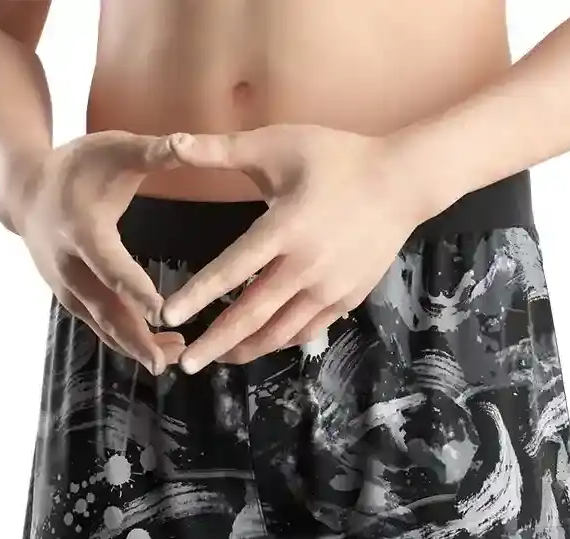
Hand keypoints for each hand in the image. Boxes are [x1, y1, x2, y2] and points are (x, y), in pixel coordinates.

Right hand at [12, 132, 186, 373]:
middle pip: (105, 310)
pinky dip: (126, 341)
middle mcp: (70, 267)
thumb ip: (154, 151)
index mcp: (83, 230)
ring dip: (135, 346)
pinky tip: (156, 352)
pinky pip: (100, 326)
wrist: (26, 193)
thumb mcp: (114, 149)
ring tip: (171, 360)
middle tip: (167, 363)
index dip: (134, 291)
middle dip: (136, 339)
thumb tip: (190, 142)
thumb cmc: (78, 167)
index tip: (161, 313)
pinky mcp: (70, 300)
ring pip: (103, 326)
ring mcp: (67, 288)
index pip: (110, 266)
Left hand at [159, 126, 436, 370]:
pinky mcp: (346, 301)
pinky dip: (278, 341)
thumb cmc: (336, 157)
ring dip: (245, 349)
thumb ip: (222, 150)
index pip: (231, 269)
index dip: (197, 295)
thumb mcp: (278, 145)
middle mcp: (306, 267)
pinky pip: (305, 330)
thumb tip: (171, 142)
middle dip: (215, 343)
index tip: (167, 316)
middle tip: (185, 365)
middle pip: (251, 315)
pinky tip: (259, 344)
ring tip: (218, 358)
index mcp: (286, 228)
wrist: (401, 183)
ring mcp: (329, 289)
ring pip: (279, 332)